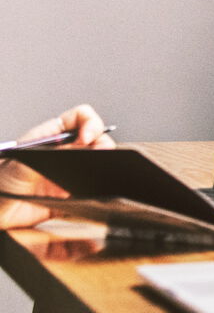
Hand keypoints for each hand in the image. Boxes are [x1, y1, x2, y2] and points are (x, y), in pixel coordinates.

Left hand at [0, 105, 114, 229]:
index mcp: (53, 136)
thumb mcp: (18, 162)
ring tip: (96, 174)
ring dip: (104, 167)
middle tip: (102, 156)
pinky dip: (101, 191)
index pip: (81, 118)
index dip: (90, 124)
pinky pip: (97, 190)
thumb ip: (44, 153)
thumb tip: (72, 149)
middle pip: (98, 139)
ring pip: (102, 163)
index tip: (87, 139)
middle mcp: (67, 151)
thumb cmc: (0, 181)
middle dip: (104, 146)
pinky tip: (92, 193)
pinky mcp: (76, 194)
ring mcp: (73, 172)